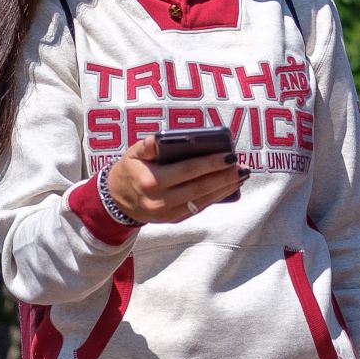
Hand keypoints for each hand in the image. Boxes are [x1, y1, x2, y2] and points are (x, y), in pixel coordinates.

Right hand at [106, 134, 247, 222]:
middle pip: (200, 188)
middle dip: (225, 177)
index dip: (211, 163)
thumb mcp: (133, 154)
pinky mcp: (174, 220)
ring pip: (203, 201)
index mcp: (151, 181)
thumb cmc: (129, 170)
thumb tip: (160, 138)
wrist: (116, 200)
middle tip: (243, 167)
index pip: (188, 170)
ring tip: (242, 176)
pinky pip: (199, 208)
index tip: (230, 156)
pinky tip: (229, 187)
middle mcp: (160, 201)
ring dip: (225, 188)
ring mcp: (168, 213)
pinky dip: (215, 197)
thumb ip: (148, 146)